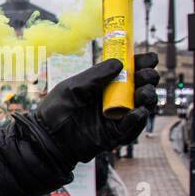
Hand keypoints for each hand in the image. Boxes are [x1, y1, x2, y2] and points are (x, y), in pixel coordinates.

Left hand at [30, 52, 158, 163]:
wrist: (46, 137)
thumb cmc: (55, 110)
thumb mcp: (73, 87)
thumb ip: (95, 75)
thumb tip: (120, 63)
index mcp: (105, 84)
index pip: (130, 70)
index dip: (142, 63)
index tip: (148, 59)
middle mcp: (115, 98)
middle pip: (142, 85)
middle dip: (148, 78)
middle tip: (144, 76)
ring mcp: (117, 116)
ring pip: (143, 105)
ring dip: (148, 96)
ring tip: (142, 93)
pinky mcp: (114, 134)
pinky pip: (132, 127)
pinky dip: (137, 119)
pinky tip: (137, 112)